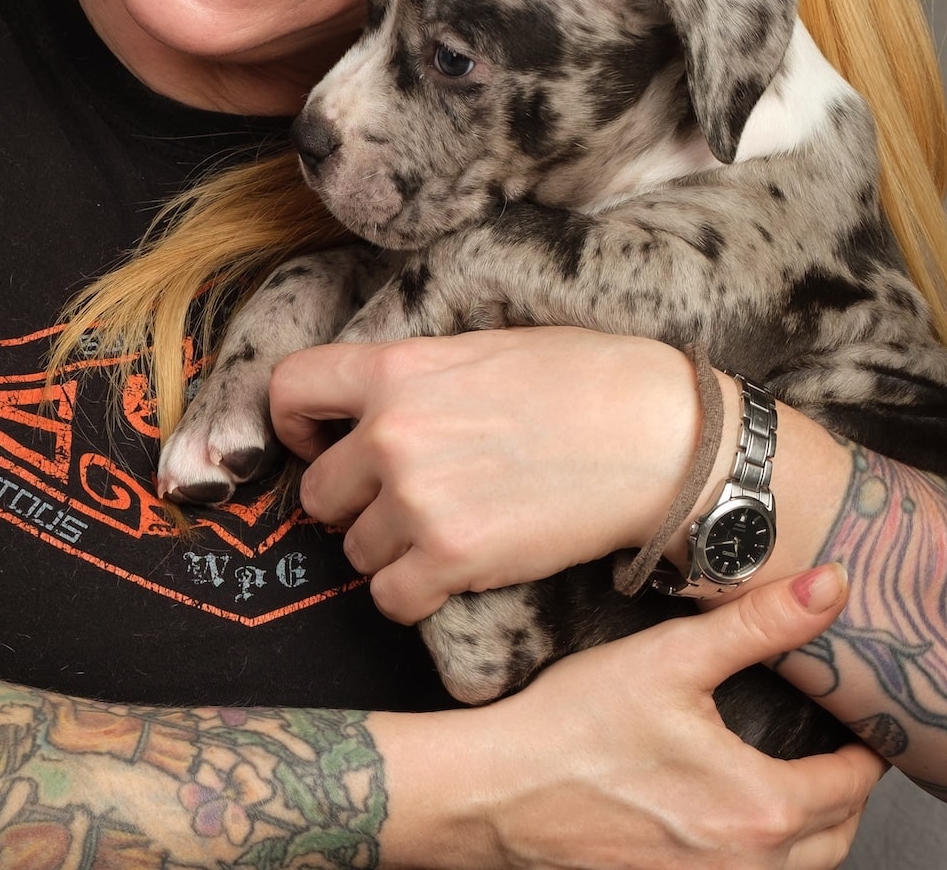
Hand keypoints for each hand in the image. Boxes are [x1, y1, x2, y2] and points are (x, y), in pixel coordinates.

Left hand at [269, 327, 705, 622]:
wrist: (657, 436)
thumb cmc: (585, 381)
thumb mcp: (482, 348)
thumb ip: (416, 376)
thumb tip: (375, 404)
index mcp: (398, 368)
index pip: (290, 390)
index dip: (295, 424)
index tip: (319, 443)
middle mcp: (392, 432)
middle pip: (318, 491)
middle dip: (354, 502)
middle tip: (405, 501)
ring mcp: (418, 499)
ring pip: (354, 549)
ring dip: (389, 550)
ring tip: (447, 530)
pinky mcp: (452, 559)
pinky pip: (391, 598)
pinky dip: (415, 594)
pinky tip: (455, 571)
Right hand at [388, 565, 882, 869]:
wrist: (495, 791)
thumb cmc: (573, 727)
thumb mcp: (671, 658)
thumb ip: (758, 623)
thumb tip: (827, 588)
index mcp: (759, 808)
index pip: (851, 783)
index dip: (866, 747)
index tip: (864, 719)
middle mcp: (744, 867)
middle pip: (835, 838)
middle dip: (844, 793)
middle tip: (836, 747)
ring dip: (808, 831)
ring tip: (794, 780)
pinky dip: (760, 855)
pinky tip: (731, 816)